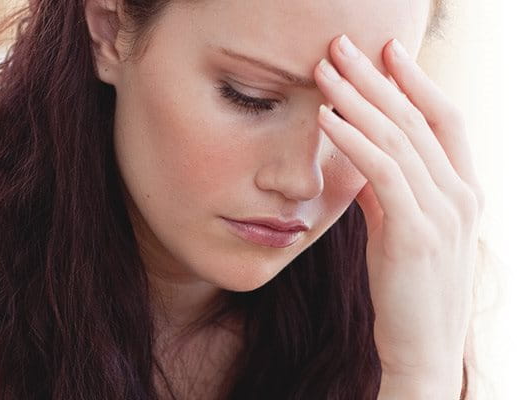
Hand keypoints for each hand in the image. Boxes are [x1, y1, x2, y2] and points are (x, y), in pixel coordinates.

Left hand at [313, 34, 484, 383]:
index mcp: (463, 190)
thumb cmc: (408, 288)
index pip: (443, 118)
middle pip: (417, 117)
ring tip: (324, 71)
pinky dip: (353, 140)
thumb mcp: (403, 229)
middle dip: (377, 77)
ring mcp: (442, 213)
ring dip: (357, 99)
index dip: (415, 79)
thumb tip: (361, 155)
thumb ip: (389, 190)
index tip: (385, 50)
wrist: (422, 349)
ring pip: (398, 138)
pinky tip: (327, 117)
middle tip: (341, 45)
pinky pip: (381, 172)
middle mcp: (461, 194)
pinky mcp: (415, 234)